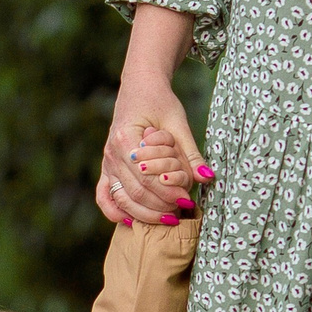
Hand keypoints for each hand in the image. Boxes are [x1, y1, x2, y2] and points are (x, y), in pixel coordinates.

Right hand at [102, 77, 209, 226]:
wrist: (139, 89)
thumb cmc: (160, 103)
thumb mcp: (178, 124)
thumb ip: (190, 153)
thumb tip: (206, 178)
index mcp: (125, 139)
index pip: (147, 177)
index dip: (168, 192)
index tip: (188, 199)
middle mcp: (111, 154)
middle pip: (135, 192)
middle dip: (160, 205)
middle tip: (183, 211)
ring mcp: (106, 163)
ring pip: (122, 199)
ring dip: (145, 213)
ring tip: (168, 218)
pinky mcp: (107, 169)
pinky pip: (105, 197)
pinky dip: (116, 213)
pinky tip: (132, 223)